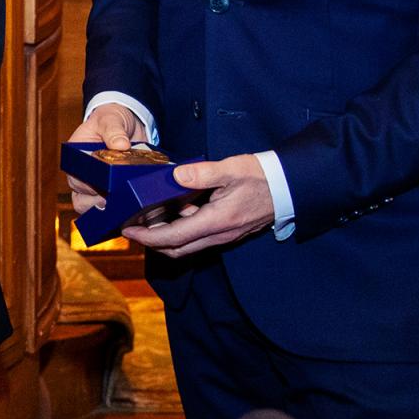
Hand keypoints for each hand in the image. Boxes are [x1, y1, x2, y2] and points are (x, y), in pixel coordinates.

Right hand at [66, 104, 149, 215]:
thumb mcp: (110, 119)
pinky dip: (124, 214)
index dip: (87, 187)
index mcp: (76, 159)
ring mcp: (99, 187)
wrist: (128, 124)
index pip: (75, 180)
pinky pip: (115, 211)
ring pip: (96, 211)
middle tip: (117, 202)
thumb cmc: (111, 120)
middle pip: (81, 201)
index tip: (104, 189)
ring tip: (128, 209)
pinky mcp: (116, 193)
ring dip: (109, 213)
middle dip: (97, 204)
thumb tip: (120, 144)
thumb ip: (113, 129)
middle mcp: (84, 177)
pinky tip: (138, 211)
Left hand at [124, 153, 275, 257]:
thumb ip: (203, 173)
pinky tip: (174, 211)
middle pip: (178, 249)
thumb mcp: (232, 169)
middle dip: (151, 242)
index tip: (128, 230)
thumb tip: (176, 176)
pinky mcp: (228, 230)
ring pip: (188, 245)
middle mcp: (219, 234)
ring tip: (147, 219)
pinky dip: (181, 230)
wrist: (290, 187)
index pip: (174, 238)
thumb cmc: (261, 176)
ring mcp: (224, 234)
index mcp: (216, 221)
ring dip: (165, 237)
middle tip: (131, 228)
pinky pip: (198, 237)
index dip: (148, 237)